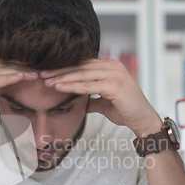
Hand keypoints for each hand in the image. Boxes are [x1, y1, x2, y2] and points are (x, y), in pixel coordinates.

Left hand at [39, 58, 162, 137]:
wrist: (143, 120)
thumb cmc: (126, 110)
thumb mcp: (104, 102)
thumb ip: (91, 98)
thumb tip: (79, 102)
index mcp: (109, 66)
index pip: (82, 64)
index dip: (64, 68)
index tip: (47, 72)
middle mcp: (112, 66)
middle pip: (79, 66)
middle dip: (58, 70)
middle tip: (40, 73)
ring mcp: (114, 74)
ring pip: (82, 74)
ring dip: (62, 77)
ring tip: (45, 81)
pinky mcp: (115, 85)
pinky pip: (88, 85)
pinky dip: (72, 86)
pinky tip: (59, 87)